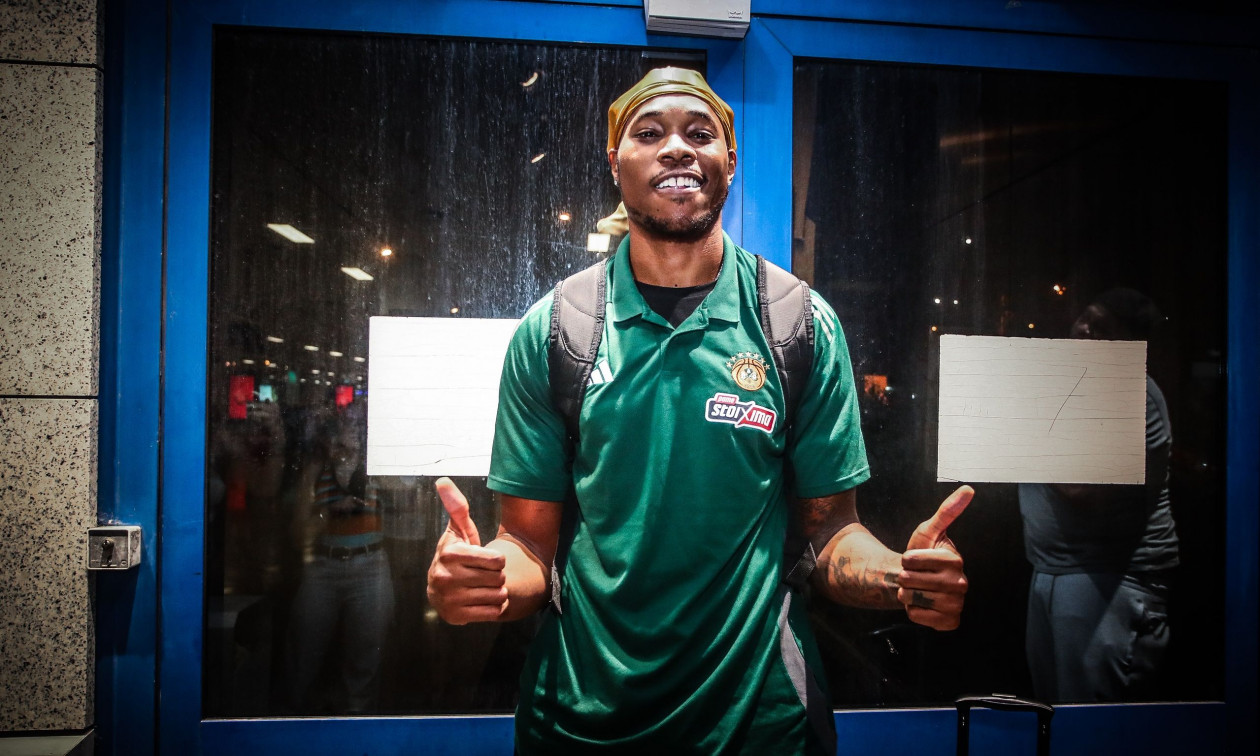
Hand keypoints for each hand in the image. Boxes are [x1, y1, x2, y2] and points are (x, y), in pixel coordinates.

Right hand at [426, 477, 507, 623]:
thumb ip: (456, 507)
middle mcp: (445, 577)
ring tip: (485, 587)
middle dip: (497, 576)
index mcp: (450, 554)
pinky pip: (493, 612)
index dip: (497, 560)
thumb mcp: (458, 531)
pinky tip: (483, 600)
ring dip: (497, 591)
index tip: (488, 559)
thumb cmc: (457, 555)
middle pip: (498, 578)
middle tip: (485, 574)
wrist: (442, 588)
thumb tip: (442, 480)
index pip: (496, 559)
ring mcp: (449, 599)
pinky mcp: (455, 617)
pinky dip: (494, 607)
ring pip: (497, 595)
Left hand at [898, 485, 972, 630]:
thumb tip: (968, 489)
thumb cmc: (923, 554)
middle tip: (914, 575)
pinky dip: (912, 611)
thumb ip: (946, 511)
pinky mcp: (949, 622)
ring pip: (912, 598)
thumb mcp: (929, 531)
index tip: (915, 558)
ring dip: (907, 593)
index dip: (906, 558)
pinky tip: (922, 603)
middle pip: (910, 580)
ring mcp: (957, 604)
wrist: (920, 581)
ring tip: (916, 588)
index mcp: (955, 560)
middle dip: (904, 577)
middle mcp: (961, 584)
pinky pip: (917, 616)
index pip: (911, 559)